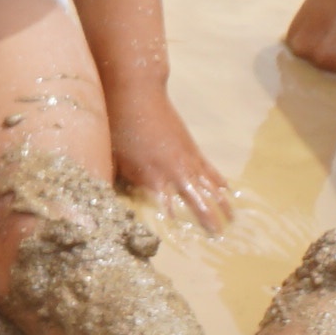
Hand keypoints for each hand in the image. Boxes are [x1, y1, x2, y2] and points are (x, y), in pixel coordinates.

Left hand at [111, 95, 233, 233]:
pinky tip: (228, 191)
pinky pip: (210, 170)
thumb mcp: (110, 157)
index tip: (181, 239)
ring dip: (221, 203)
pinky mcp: (193, 149)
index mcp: (151, 177)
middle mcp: (174, 172)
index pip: (165, 208)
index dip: (173, 224)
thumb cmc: (117, 126)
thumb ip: (112, 179)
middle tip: (218, 236)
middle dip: (207, 218)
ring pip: (209, 186)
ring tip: (232, 219)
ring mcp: (187, 160)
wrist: (136, 95)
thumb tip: (103, 198)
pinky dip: (219, 182)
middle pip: (196, 200)